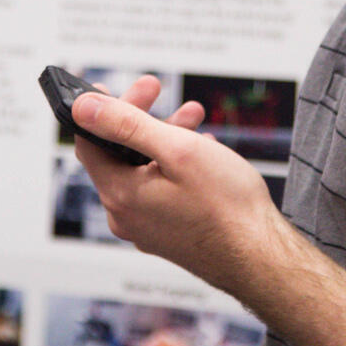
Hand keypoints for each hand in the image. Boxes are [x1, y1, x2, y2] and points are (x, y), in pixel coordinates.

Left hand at [72, 77, 293, 301]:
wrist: (261, 258)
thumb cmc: (227, 208)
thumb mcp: (176, 150)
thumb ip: (126, 124)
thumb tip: (83, 107)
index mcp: (121, 195)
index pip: (90, 143)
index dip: (100, 110)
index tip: (113, 86)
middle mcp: (127, 216)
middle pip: (117, 154)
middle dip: (139, 116)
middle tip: (156, 89)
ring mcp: (147, 228)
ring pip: (141, 170)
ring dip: (162, 137)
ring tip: (192, 116)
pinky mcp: (168, 233)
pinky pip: (158, 189)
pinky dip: (172, 163)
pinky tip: (200, 150)